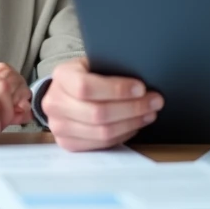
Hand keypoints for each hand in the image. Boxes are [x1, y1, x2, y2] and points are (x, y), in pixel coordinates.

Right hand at [41, 57, 162, 151]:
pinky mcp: (68, 143)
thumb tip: (141, 79)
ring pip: (102, 132)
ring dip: (132, 123)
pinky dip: (123, 135)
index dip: (117, 89)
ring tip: (149, 113)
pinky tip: (134, 125)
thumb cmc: (84, 75)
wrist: (62, 94)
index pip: (86, 87)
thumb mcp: (92, 63)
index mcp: (61, 77)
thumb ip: (109, 70)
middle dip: (132, 108)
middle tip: (155, 101)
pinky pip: (101, 144)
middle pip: (98, 113)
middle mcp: (55, 103)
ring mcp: (59, 127)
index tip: (141, 88)